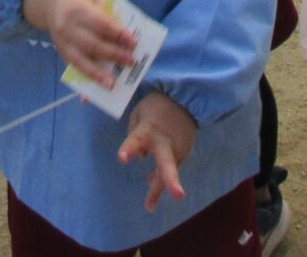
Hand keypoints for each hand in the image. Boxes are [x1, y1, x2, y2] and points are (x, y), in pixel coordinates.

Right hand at [23, 0, 134, 84]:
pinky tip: (96, 86)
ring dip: (98, 74)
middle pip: (93, 44)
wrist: (51, 0)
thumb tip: (125, 36)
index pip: (101, 24)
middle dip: (113, 54)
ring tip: (112, 84)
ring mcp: (62, 42)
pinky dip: (86, 77)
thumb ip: (108, 14)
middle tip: (131, 61)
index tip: (133, 43)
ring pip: (81, 60)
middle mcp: (66, 27)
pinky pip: (74, 67)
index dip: (118, 35)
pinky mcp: (60, 52)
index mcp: (77, 9)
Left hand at [118, 92, 194, 212]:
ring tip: (149, 206)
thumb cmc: (157, 107)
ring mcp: (177, 149)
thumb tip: (141, 157)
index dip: (129, 149)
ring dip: (158, 189)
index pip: (137, 139)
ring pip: (168, 172)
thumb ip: (134, 134)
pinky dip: (162, 175)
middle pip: (167, 162)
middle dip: (171, 179)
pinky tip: (152, 182)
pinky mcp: (184, 154)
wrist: (185, 100)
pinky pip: (170, 166)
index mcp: (149, 129)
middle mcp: (165, 142)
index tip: (121, 159)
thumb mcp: (139, 113)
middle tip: (178, 194)